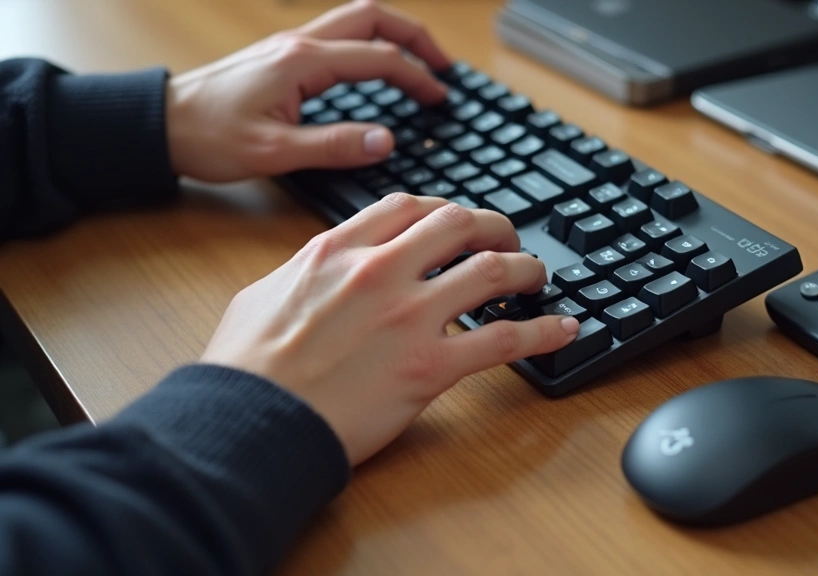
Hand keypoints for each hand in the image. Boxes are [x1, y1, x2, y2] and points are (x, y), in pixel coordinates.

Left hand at [166, 0, 450, 181]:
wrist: (161, 124)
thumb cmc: (208, 137)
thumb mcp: (274, 152)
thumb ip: (334, 146)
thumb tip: (385, 142)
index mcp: (302, 63)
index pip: (377, 58)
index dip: (416, 76)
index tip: (440, 97)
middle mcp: (299, 43)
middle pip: (373, 17)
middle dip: (415, 36)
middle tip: (443, 66)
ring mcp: (289, 45)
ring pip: (355, 20)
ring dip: (393, 35)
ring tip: (419, 63)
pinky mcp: (282, 56)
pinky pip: (338, 36)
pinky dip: (369, 44)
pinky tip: (375, 69)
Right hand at [200, 195, 580, 464]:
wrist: (249, 423)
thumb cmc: (247, 370)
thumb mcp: (262, 295)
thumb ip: (305, 271)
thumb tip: (323, 267)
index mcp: (338, 250)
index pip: (408, 207)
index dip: (444, 209)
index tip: (458, 221)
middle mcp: (380, 271)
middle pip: (460, 225)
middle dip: (494, 228)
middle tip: (508, 242)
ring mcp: (409, 317)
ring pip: (491, 271)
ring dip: (525, 269)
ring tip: (538, 278)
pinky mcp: (430, 368)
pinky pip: (505, 340)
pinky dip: (543, 331)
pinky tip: (563, 330)